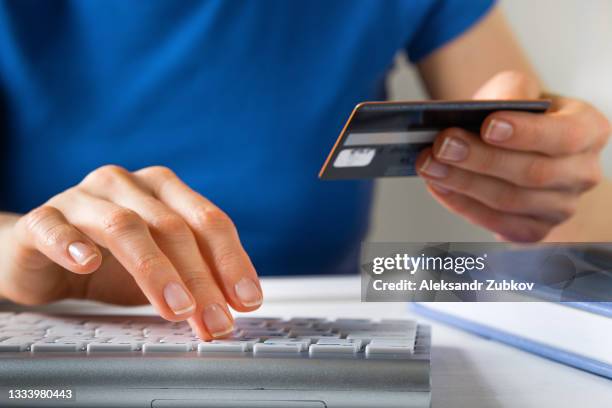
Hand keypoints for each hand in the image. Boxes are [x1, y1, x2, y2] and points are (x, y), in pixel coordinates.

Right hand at [0, 165, 262, 338]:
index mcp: (164, 190)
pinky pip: (54, 227)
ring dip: (155, 269)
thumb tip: (233, 306)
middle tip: (215, 319)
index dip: (232, 261)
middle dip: (200, 278)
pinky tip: (88, 264)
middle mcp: (127, 185)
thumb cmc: (110, 259)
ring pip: (124, 226)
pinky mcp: (42, 219)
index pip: (208, 221)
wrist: (42, 254)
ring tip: (176, 308)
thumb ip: (194, 278)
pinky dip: (72, 244)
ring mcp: (83, 198)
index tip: (247, 300)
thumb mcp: (162, 268)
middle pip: (173, 227)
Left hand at [416, 71, 610, 241]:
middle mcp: (582, 173)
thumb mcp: (518, 91)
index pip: (564, 136)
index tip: (487, 125)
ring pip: (510, 201)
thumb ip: (510, 91)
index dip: (525, 133)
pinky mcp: (533, 230)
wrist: (514, 147)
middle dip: (481, 159)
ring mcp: (560, 208)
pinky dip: (461, 204)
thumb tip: (485, 111)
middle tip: (442, 144)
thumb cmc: (517, 116)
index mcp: (589, 131)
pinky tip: (437, 185)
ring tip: (429, 164)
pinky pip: (496, 223)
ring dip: (463, 183)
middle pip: (532, 173)